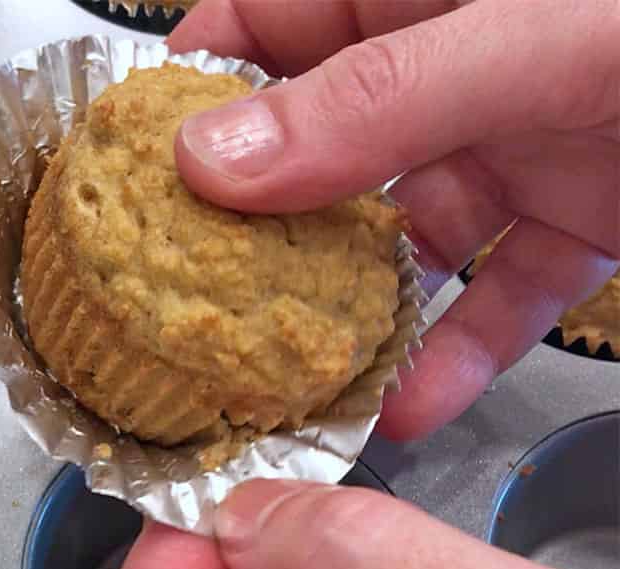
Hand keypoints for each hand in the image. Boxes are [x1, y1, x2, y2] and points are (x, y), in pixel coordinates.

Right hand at [167, 0, 618, 439]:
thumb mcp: (528, 34)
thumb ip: (376, 98)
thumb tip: (218, 158)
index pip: (262, 25)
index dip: (186, 95)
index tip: (125, 175)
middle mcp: (447, 69)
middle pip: (310, 157)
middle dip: (250, 235)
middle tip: (191, 302)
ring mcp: (509, 145)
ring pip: (395, 245)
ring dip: (344, 318)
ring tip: (286, 378)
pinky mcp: (570, 220)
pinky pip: (495, 297)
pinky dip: (456, 355)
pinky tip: (410, 402)